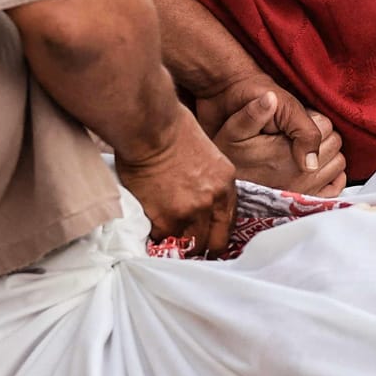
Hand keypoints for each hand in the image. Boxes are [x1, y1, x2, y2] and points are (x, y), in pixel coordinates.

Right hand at [115, 106, 235, 252]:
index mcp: (225, 184)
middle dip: (199, 247)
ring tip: (164, 240)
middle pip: (213, 243)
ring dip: (176, 244)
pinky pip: (161, 239)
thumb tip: (196, 196)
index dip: (215, 235)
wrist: (152, 127)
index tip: (205, 239)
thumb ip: (207, 181)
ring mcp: (191, 212)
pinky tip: (148, 229)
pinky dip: (154, 237)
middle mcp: (213, 201)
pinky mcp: (166, 219)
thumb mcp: (206, 155)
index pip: (228, 224)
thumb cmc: (172, 129)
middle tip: (185, 248)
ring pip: (188, 246)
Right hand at [206, 86, 345, 195]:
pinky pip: (337, 185)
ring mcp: (307, 191)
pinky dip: (332, 174)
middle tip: (300, 136)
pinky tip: (315, 166)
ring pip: (339, 162)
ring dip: (327, 153)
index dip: (312, 119)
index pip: (325, 126)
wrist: (225, 183)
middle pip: (334, 143)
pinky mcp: (310, 202)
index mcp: (286, 154)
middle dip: (322, 135)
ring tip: (305, 150)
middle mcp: (301, 175)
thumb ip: (253, 113)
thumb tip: (270, 98)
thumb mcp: (234, 129)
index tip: (295, 122)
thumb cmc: (229, 152)